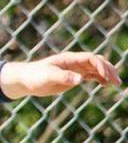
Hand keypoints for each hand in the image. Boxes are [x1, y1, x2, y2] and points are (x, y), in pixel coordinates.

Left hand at [0, 52, 121, 99]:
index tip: (106, 77)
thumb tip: (80, 80)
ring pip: (95, 69)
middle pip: (96, 62)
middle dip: (108, 69)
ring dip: (106, 74)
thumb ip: (64, 77)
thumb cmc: (34, 76)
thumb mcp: (48, 76)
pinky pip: (90, 76)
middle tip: (117, 81)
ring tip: (116, 83)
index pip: (90, 58)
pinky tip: (106, 85)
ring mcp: (74, 69)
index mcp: (69, 59)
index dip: (101, 66)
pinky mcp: (73, 77)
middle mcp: (74, 62)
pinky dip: (100, 79)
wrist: (26, 80)